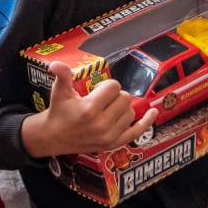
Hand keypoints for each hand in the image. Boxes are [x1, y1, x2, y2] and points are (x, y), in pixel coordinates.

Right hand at [21, 63, 155, 156]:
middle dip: (115, 95)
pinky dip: (146, 121)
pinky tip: (153, 112)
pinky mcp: (114, 144)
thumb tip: (56, 63)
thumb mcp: (59, 91)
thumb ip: (62, 75)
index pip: (114, 87)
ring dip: (122, 107)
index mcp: (89, 109)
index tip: (96, 90)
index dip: (106, 85)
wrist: (54, 137)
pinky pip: (137, 131)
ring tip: (107, 109)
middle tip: (101, 99)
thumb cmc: (59, 112)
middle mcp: (102, 124)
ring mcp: (109, 136)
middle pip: (125, 98)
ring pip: (130, 111)